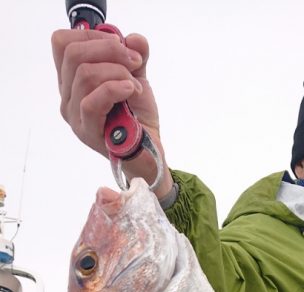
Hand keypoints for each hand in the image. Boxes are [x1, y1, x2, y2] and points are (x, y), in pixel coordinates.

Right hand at [51, 29, 172, 194]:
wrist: (149, 153)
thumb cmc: (138, 119)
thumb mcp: (137, 79)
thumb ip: (135, 56)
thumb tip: (133, 39)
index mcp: (73, 81)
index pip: (64, 44)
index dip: (93, 36)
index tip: (122, 45)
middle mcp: (68, 98)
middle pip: (74, 54)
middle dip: (110, 50)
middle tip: (134, 62)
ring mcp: (74, 116)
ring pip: (84, 75)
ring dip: (118, 72)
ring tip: (134, 86)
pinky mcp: (87, 132)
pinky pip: (92, 102)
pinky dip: (115, 89)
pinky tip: (131, 91)